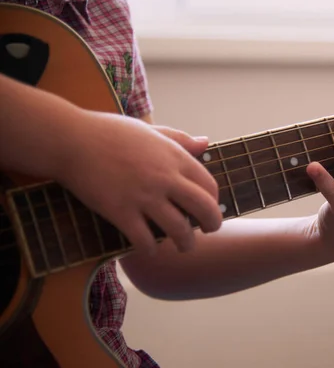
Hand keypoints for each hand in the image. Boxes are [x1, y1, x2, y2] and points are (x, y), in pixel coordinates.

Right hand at [55, 112, 221, 254]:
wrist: (71, 140)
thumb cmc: (110, 132)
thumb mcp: (151, 131)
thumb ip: (180, 139)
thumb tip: (205, 142)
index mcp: (175, 157)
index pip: (209, 185)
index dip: (213, 201)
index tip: (208, 208)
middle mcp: (165, 178)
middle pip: (204, 208)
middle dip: (212, 224)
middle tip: (209, 231)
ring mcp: (144, 196)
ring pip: (179, 229)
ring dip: (186, 243)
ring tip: (184, 247)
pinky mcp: (120, 212)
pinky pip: (145, 239)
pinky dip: (151, 249)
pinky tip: (150, 249)